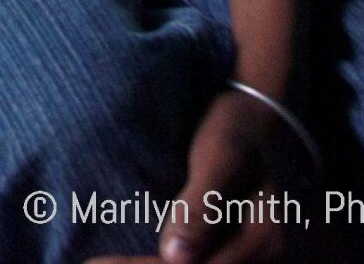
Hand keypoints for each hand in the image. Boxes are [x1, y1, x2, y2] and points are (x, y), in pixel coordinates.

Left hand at [86, 89, 309, 263]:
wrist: (272, 115)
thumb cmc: (240, 128)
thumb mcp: (221, 158)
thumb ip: (200, 208)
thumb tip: (174, 258)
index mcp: (265, 240)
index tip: (93, 263)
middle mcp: (271, 257)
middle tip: (91, 262)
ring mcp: (265, 256)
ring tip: (106, 261)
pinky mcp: (253, 250)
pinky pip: (212, 262)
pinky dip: (175, 261)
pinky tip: (146, 255)